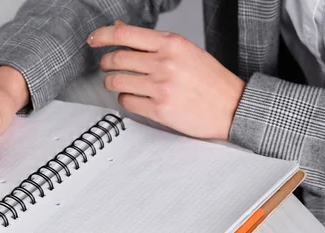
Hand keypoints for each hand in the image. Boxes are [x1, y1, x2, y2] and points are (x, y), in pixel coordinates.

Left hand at [88, 21, 244, 139]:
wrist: (232, 107)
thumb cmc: (210, 79)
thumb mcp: (184, 51)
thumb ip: (153, 43)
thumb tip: (120, 29)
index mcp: (172, 44)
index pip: (125, 34)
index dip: (102, 35)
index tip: (93, 40)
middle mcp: (165, 63)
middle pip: (116, 59)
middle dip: (106, 63)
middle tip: (107, 66)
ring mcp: (161, 87)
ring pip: (116, 81)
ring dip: (111, 83)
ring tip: (118, 83)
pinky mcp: (159, 110)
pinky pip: (126, 102)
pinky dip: (124, 99)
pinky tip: (133, 97)